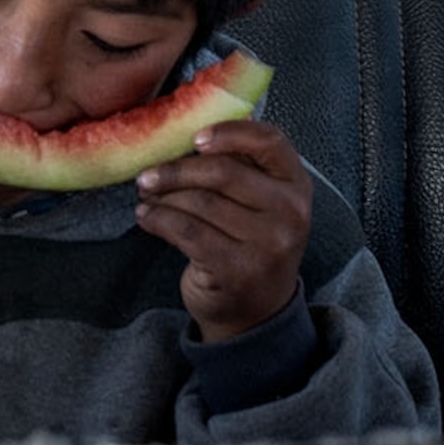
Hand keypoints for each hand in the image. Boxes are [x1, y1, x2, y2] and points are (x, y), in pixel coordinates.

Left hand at [135, 119, 310, 340]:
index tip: (194, 138)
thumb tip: (182, 138)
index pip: (269, 141)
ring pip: (200, 203)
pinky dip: (159, 220)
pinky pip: (187, 231)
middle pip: (222, 172)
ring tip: (146, 197)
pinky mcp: (239, 269)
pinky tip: (147, 217)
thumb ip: (239, 169)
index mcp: (297, 185)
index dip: (229, 132)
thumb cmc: (250, 245)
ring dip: (163, 198)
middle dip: (176, 171)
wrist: (255, 312)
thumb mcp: (261, 204)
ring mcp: (268, 243)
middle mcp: (290, 212)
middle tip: (148, 175)